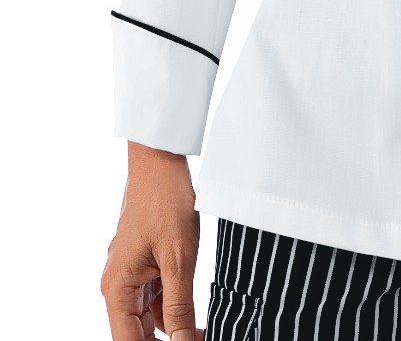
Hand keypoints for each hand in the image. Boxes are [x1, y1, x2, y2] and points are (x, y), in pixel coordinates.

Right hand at [100, 142, 203, 339]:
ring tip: (201, 332)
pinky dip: (174, 309)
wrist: (161, 160)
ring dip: (174, 328)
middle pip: (138, 334)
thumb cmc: (165, 202)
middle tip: (198, 340)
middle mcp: (118, 285)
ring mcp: (131, 274)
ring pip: (149, 318)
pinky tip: (196, 317)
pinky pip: (156, 298)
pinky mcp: (145, 264)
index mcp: (116, 288)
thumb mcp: (179, 259)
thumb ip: (180, 308)